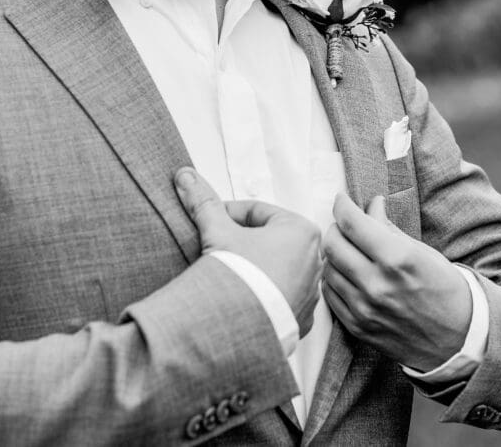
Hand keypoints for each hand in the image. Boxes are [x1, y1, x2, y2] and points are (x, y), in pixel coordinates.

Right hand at [174, 167, 322, 337]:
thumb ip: (204, 202)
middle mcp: (315, 259)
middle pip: (270, 240)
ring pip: (278, 269)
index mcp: (301, 230)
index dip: (229, 215)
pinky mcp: (302, 318)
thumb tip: (185, 175)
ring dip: (256, 268)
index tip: (211, 222)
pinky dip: (265, 296)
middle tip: (218, 249)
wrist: (239, 326)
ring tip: (229, 275)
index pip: (259, 213)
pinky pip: (282, 298)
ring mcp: (311, 291)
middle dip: (244, 242)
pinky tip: (244, 298)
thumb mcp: (217, 231)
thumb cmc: (237, 273)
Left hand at [321, 194, 471, 371]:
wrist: (457, 340)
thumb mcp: (422, 252)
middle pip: (332, 243)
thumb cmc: (444, 290)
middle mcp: (377, 284)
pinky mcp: (357, 326)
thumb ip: (389, 228)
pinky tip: (347, 273)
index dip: (342, 205)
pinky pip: (329, 294)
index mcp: (398, 259)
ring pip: (326, 268)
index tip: (342, 200)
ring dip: (333, 254)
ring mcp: (364, 308)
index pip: (352, 223)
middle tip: (345, 226)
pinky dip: (334, 278)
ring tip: (348, 250)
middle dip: (335, 227)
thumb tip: (371, 205)